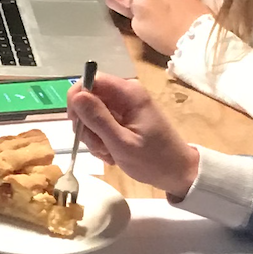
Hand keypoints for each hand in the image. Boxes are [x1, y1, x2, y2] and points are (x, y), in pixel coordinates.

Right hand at [67, 73, 200, 197]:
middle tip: (100, 146)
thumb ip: (98, 119)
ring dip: (94, 136)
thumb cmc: (153, 160)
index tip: (78, 126)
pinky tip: (112, 152)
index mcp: (128, 93)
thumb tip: (76, 96)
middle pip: (89, 99)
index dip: (77, 100)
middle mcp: (125, 93)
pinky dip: (101, 139)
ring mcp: (124, 105)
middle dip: (88, 125)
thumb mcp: (122, 143)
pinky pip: (100, 123)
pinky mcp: (123, 117)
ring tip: (109, 153)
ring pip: (91, 114)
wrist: (176, 172)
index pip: (90, 81)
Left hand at [122, 0, 210, 55]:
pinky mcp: (135, 20)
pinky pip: (132, 20)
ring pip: (130, 3)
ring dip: (138, 10)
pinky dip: (140, 24)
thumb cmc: (196, 14)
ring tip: (155, 19)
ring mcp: (140, 1)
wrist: (197, 35)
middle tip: (154, 7)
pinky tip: (154, 29)